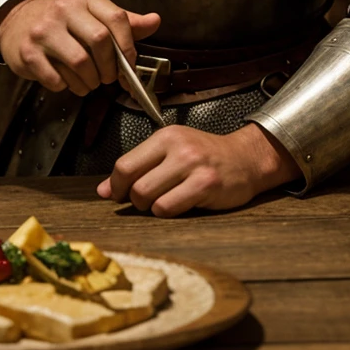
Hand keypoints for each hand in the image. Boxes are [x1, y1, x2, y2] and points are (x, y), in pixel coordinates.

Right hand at [0, 0, 159, 96]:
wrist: (15, 21)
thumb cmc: (61, 21)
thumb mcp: (92, 13)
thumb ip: (124, 21)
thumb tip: (156, 21)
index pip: (117, 19)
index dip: (128, 47)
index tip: (128, 64)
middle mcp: (62, 10)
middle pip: (100, 41)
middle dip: (109, 68)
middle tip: (108, 77)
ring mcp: (43, 32)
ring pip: (80, 63)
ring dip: (90, 81)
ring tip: (89, 81)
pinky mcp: (28, 53)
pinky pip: (57, 79)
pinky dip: (67, 86)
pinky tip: (66, 80)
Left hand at [96, 123, 300, 215]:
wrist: (246, 159)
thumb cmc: (205, 157)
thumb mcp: (171, 152)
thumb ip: (139, 167)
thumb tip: (103, 191)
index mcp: (165, 137)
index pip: (124, 164)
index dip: (115, 185)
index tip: (117, 195)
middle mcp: (177, 147)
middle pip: (134, 183)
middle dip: (134, 199)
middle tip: (145, 201)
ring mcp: (192, 165)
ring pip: (148, 197)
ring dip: (151, 208)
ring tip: (165, 202)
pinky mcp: (206, 185)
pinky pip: (169, 208)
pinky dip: (168, 213)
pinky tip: (180, 205)